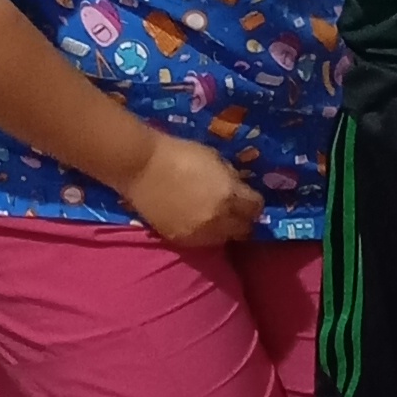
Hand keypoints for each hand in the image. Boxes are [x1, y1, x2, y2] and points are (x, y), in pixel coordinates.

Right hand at [122, 133, 264, 251]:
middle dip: (242, 219)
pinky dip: (204, 233)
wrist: (140, 167)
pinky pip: (202, 242)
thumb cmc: (179, 154)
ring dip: (224, 229)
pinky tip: (197, 221)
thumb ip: (230, 178)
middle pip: (244, 228)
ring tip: (215, 217)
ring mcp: (199, 233)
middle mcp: (218, 218)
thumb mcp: (215, 159)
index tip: (247, 197)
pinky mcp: (180, 240)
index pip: (256, 207)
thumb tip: (239, 189)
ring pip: (224, 239)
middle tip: (235, 211)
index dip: (253, 202)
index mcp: (229, 195)